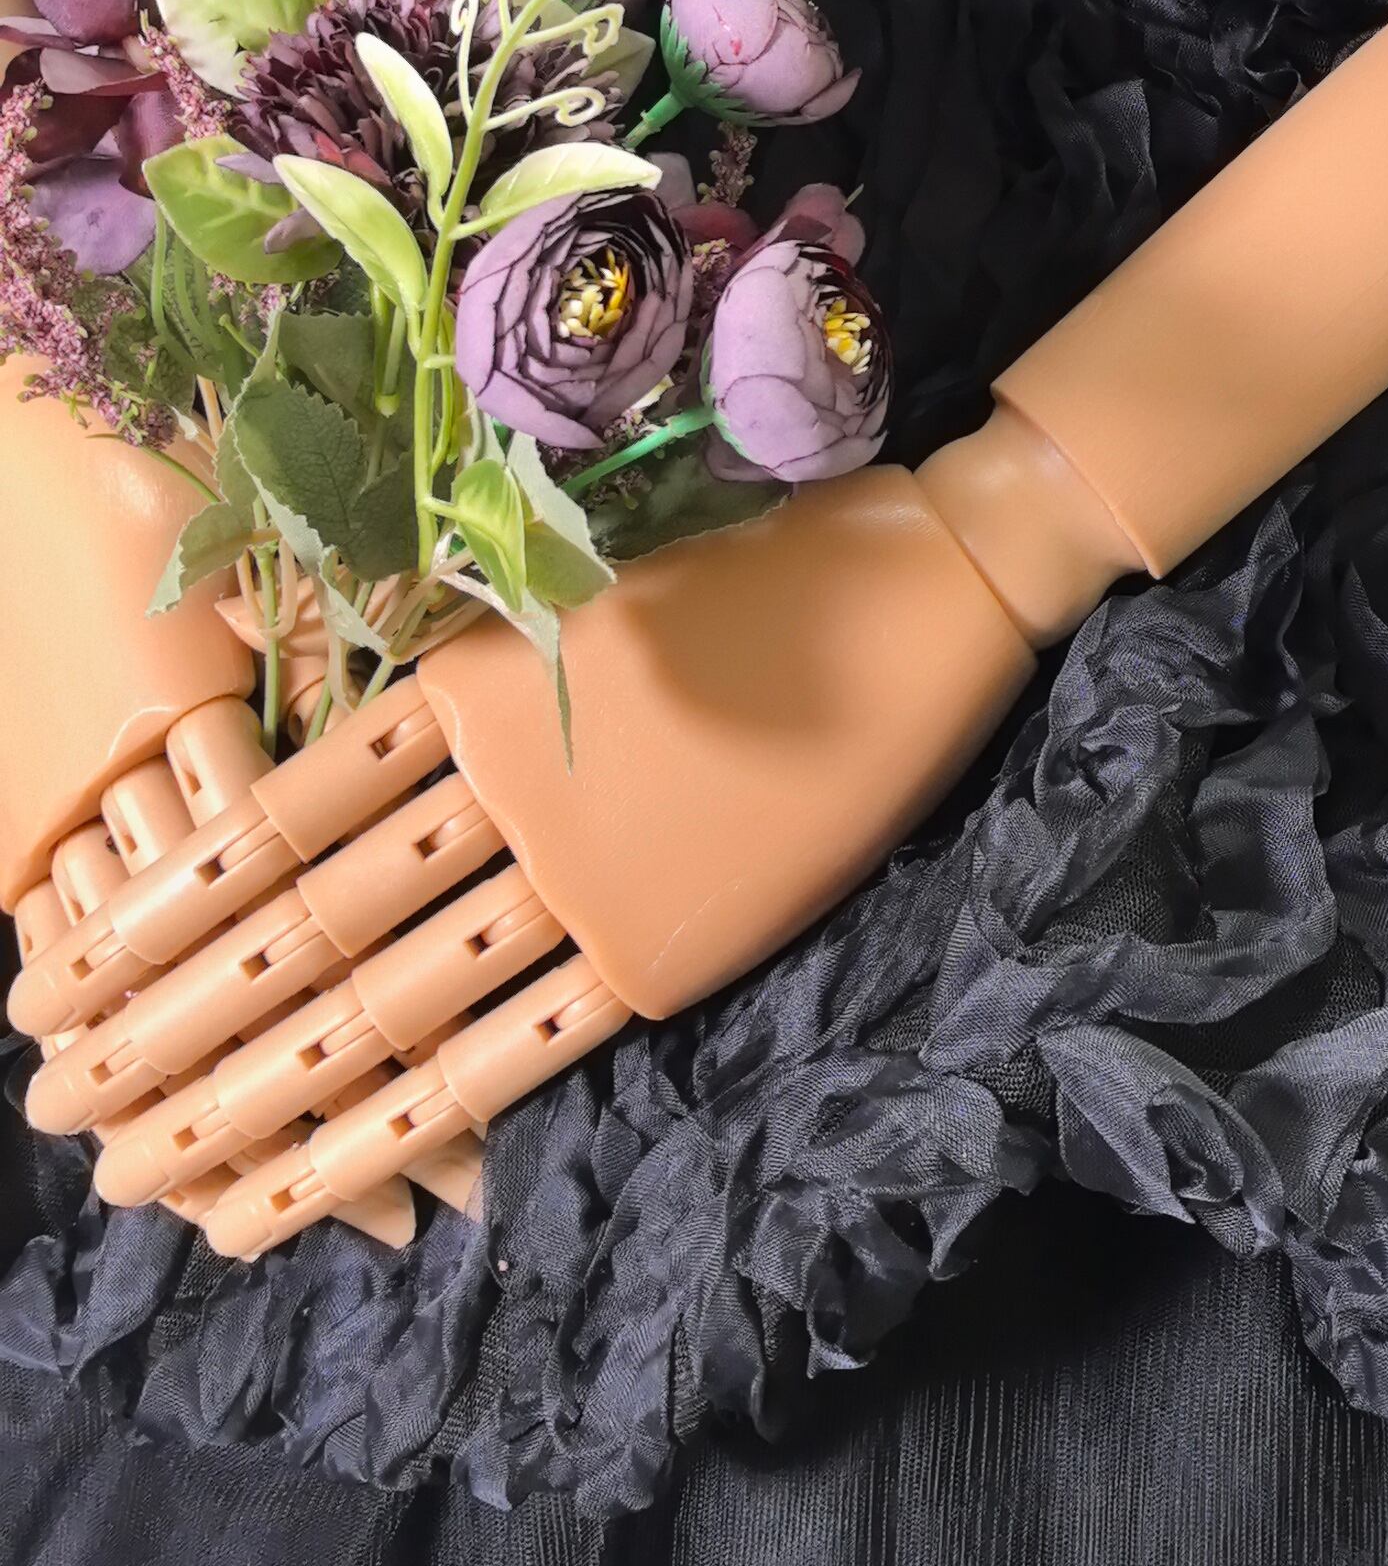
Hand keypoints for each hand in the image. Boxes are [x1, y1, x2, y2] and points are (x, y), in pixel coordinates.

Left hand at [13, 457, 1045, 1256]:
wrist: (931, 590)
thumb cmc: (764, 568)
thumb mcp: (585, 588)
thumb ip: (472, 677)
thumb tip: (347, 756)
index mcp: (478, 682)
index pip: (271, 818)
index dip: (158, 908)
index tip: (62, 977)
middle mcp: (508, 785)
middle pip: (296, 925)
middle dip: (159, 1023)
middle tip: (52, 1103)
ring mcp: (586, 874)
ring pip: (376, 1004)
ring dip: (242, 1094)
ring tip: (135, 1169)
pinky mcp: (663, 947)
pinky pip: (499, 1060)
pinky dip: (392, 1134)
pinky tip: (302, 1188)